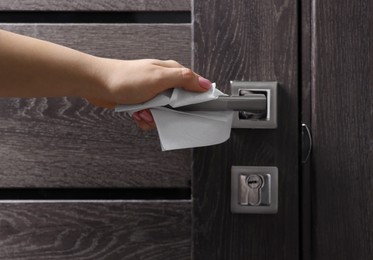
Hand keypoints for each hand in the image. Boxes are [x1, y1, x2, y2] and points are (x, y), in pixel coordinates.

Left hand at [85, 59, 211, 129]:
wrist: (98, 84)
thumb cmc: (126, 78)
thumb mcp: (159, 78)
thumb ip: (184, 79)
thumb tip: (205, 84)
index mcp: (171, 72)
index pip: (194, 84)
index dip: (197, 98)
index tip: (195, 109)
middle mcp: (164, 81)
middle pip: (179, 104)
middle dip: (170, 113)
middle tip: (159, 110)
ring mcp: (153, 92)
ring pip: (164, 113)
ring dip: (154, 117)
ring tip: (143, 112)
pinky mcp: (142, 101)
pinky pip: (151, 116)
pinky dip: (144, 118)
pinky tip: (137, 114)